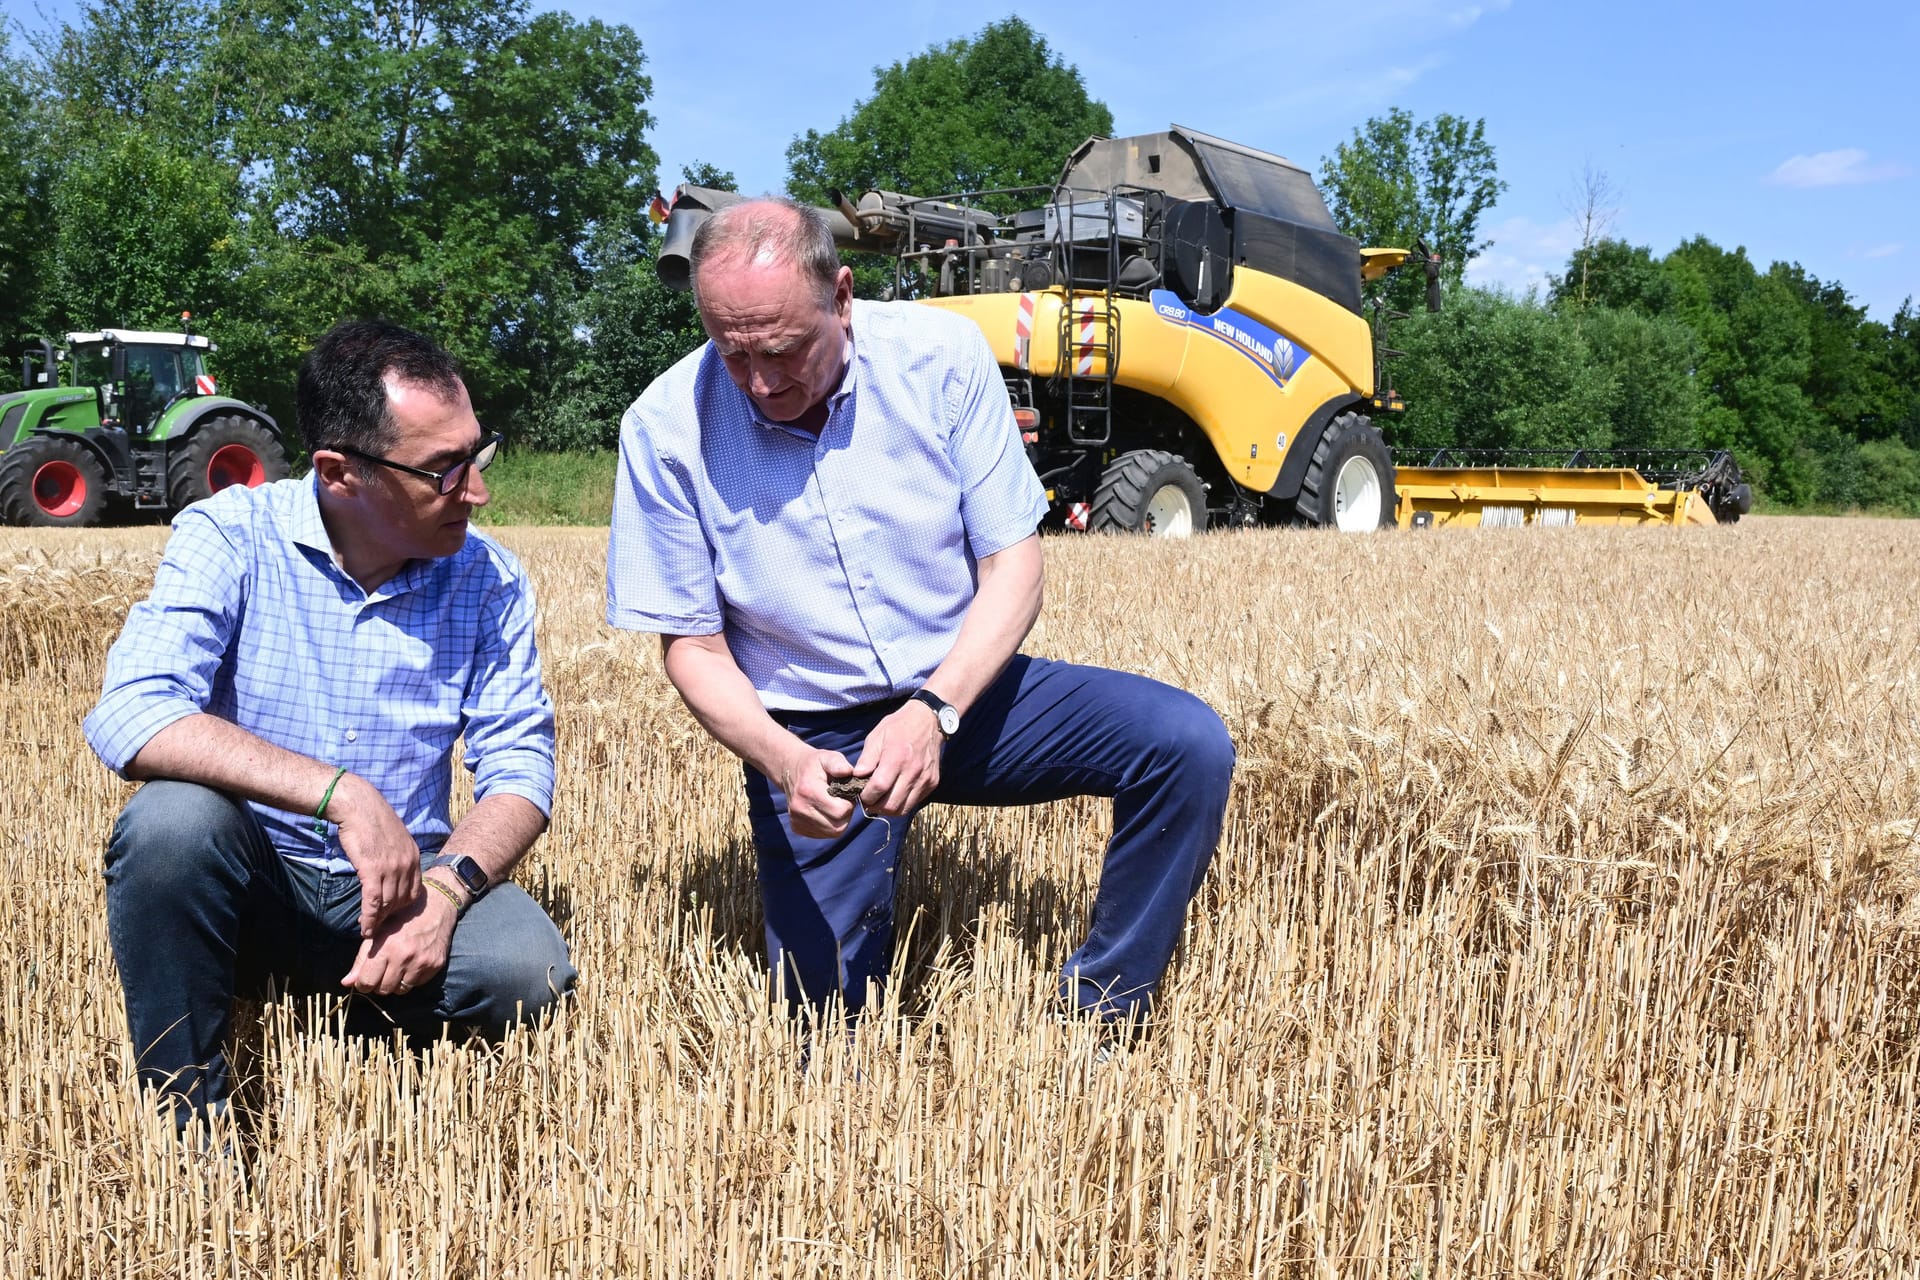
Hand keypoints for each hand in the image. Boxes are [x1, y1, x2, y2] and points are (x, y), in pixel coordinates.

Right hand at [330, 773, 422, 936]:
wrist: (358, 805)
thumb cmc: (371, 820)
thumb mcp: (394, 839)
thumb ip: (397, 857)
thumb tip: (391, 871)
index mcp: (414, 856)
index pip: (415, 892)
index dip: (404, 907)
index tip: (393, 917)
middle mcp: (407, 864)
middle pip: (402, 901)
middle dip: (390, 918)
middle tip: (380, 930)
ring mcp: (391, 867)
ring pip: (388, 904)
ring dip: (378, 922)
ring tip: (370, 933)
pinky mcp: (372, 869)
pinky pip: (373, 901)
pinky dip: (369, 918)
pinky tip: (364, 928)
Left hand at [340, 883, 455, 995]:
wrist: (436, 907)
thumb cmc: (402, 917)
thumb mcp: (378, 933)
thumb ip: (361, 959)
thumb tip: (346, 983)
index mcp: (386, 947)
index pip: (366, 982)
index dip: (362, 984)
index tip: (365, 979)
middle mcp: (404, 957)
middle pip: (383, 989)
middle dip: (378, 984)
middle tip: (381, 972)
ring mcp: (421, 962)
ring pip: (400, 990)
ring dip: (395, 983)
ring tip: (396, 968)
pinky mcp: (435, 965)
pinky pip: (417, 984)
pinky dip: (411, 979)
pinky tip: (411, 965)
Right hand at [780, 744, 859, 838]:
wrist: (791, 771)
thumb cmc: (815, 764)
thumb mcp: (827, 757)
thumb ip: (838, 764)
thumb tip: (849, 772)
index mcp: (808, 791)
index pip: (840, 811)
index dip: (849, 803)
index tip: (845, 793)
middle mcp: (800, 809)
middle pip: (837, 826)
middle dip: (845, 814)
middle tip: (842, 800)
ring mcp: (797, 821)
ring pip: (832, 832)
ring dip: (838, 821)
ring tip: (834, 805)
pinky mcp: (797, 828)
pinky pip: (823, 834)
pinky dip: (829, 825)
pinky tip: (826, 812)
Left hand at [852, 701, 943, 816]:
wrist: (928, 720)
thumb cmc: (898, 726)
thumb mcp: (877, 736)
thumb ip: (866, 758)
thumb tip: (856, 776)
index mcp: (897, 757)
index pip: (878, 788)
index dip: (866, 796)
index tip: (860, 794)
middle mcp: (913, 771)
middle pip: (891, 804)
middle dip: (875, 806)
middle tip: (868, 801)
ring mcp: (925, 779)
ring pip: (903, 809)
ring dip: (888, 809)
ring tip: (880, 800)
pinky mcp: (932, 783)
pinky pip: (913, 802)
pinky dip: (901, 803)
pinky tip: (894, 794)